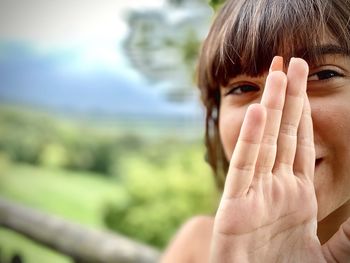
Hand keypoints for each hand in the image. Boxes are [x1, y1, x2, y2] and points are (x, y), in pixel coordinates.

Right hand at [210, 57, 324, 261]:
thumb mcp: (332, 255)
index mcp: (296, 193)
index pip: (300, 143)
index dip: (303, 112)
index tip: (305, 84)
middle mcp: (275, 186)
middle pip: (284, 133)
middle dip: (288, 97)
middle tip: (291, 61)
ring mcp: (254, 194)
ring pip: (266, 142)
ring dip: (272, 107)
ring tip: (277, 73)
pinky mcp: (235, 207)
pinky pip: (246, 167)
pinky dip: (252, 140)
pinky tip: (260, 114)